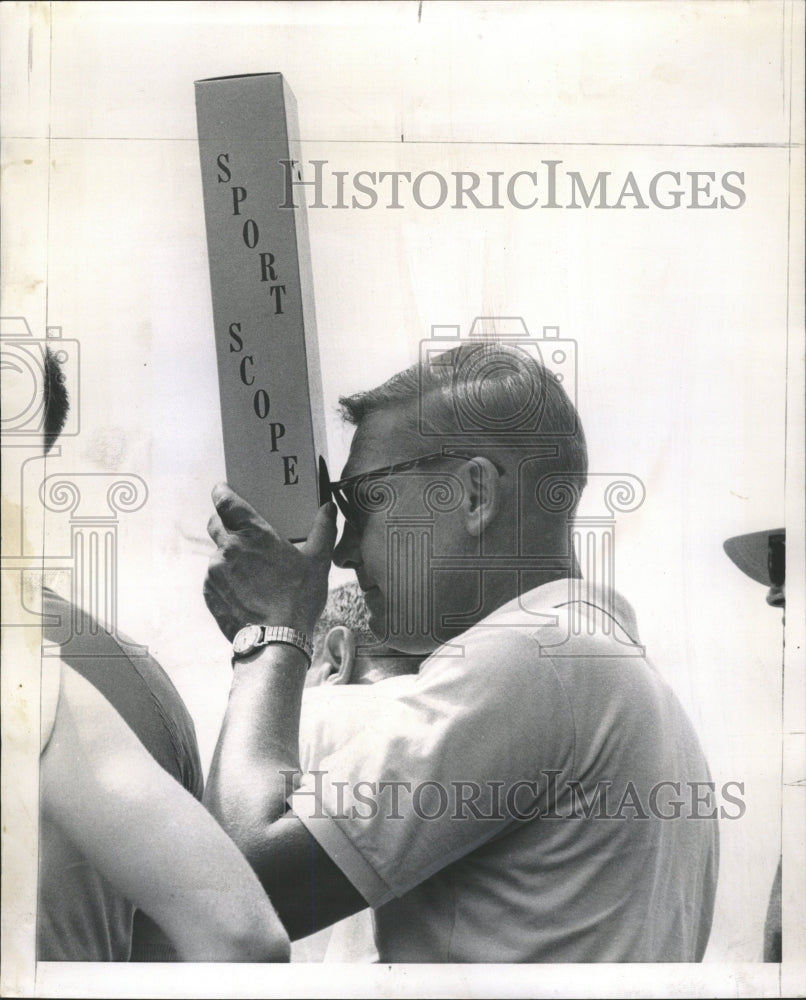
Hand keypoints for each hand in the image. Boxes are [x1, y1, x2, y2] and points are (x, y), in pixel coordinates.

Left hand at [203, 483, 336, 640]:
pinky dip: (225, 579)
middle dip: (225, 522)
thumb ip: (323, 529)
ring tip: (251, 571)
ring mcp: (215, 571)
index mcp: (253, 533)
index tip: (223, 490)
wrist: (276, 640)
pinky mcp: (209, 592)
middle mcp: (228, 547)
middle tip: (242, 531)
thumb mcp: (317, 561)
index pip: (224, 501)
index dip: (222, 493)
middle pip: (215, 523)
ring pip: (216, 553)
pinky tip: (245, 590)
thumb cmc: (298, 598)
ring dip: (229, 555)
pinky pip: (214, 577)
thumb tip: (329, 507)